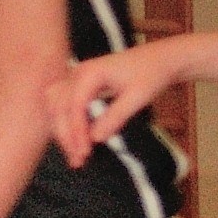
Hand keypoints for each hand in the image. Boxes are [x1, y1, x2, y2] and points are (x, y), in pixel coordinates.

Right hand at [48, 43, 174, 165]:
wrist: (161, 58)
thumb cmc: (152, 74)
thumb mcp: (138, 96)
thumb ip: (116, 116)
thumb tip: (96, 139)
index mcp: (90, 72)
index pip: (74, 104)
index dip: (77, 130)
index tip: (84, 150)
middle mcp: (77, 73)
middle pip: (59, 107)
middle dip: (66, 134)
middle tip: (77, 158)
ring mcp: (76, 78)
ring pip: (56, 106)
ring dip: (62, 130)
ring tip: (74, 152)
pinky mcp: (79, 85)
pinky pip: (63, 105)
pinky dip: (65, 122)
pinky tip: (74, 139)